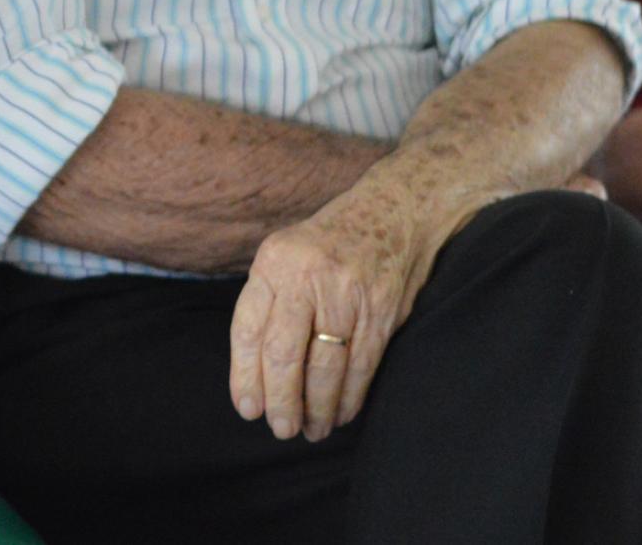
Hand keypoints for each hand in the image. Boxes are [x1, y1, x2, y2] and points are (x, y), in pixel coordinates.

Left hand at [228, 176, 474, 443]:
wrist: (397, 211)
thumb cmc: (329, 243)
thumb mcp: (285, 253)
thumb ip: (268, 301)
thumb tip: (253, 371)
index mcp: (275, 262)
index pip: (248, 329)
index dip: (245, 375)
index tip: (246, 408)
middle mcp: (308, 277)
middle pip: (284, 355)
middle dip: (280, 401)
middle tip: (279, 429)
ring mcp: (347, 296)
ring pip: (325, 369)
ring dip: (316, 409)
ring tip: (311, 430)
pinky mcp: (382, 313)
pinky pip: (361, 368)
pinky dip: (349, 399)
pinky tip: (340, 414)